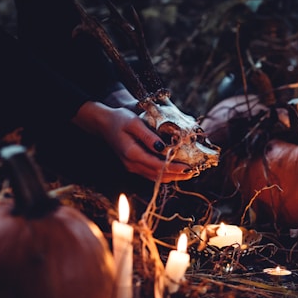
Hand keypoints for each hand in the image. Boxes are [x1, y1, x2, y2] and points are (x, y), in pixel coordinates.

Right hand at [72, 100, 196, 182]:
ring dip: (172, 176)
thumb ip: (148, 136)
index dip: (174, 168)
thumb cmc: (119, 119)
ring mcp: (131, 167)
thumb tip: (163, 148)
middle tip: (193, 173)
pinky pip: (151, 174)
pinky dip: (164, 174)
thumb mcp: (134, 123)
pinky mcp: (133, 165)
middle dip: (177, 175)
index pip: (157, 165)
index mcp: (131, 154)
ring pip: (154, 177)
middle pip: (157, 175)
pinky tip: (175, 170)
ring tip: (188, 173)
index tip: (188, 168)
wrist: (103, 123)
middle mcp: (131, 164)